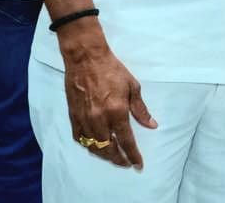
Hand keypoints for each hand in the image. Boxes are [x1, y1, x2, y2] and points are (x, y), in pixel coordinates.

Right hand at [58, 20, 156, 168]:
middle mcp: (99, 119)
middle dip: (119, 159)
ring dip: (104, 155)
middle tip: (126, 163)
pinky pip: (79, 138)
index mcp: (117, 111)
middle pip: (108, 149)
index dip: (133, 155)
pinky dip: (88, 145)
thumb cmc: (112, 70)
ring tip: (114, 157)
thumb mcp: (133, 86)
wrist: (86, 60)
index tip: (138, 164)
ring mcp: (84, 119)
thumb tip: (151, 125)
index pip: (126, 140)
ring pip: (93, 147)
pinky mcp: (73, 117)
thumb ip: (140, 109)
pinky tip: (95, 146)